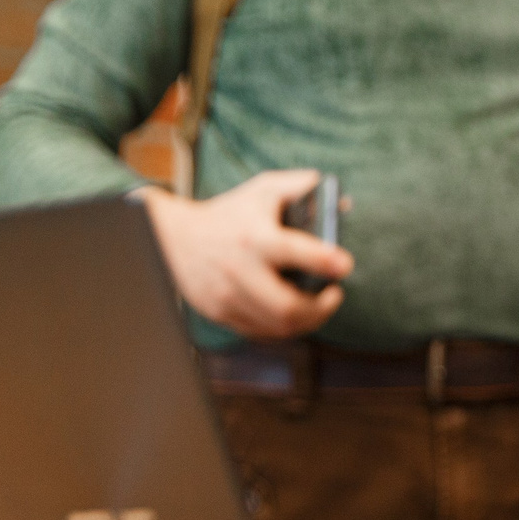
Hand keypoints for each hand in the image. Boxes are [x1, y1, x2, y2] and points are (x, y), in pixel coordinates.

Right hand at [134, 171, 351, 339]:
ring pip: (277, 326)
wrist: (173, 237)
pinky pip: (259, 332)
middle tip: (335, 294)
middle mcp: (239, 270)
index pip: (294, 252)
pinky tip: (294, 314)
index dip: (325, 261)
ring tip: (319, 305)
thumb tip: (342, 201)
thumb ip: (302, 187)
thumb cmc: (230, 212)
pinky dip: (283, 327)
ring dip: (308, 320)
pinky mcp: (219, 313)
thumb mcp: (264, 189)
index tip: (344, 265)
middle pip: (288, 307)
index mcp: (254, 237)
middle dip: (322, 308)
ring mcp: (227, 296)